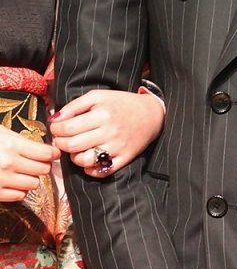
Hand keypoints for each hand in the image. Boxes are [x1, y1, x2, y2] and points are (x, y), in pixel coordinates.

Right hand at [0, 123, 58, 200]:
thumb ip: (19, 139)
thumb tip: (41, 145)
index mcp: (11, 145)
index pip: (45, 153)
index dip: (52, 153)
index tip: (53, 152)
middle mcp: (9, 164)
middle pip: (43, 169)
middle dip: (43, 164)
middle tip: (38, 160)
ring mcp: (2, 181)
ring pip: (34, 184)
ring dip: (31, 177)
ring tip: (23, 171)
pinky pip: (20, 196)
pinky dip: (20, 190)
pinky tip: (12, 181)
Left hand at [50, 89, 164, 176]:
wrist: (151, 114)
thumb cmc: (121, 103)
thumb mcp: (98, 96)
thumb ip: (74, 105)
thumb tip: (54, 119)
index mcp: (102, 114)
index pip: (67, 128)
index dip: (56, 129)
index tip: (56, 128)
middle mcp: (109, 132)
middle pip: (72, 145)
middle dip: (60, 143)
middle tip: (60, 139)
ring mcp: (117, 147)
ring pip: (84, 161)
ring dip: (73, 157)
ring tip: (75, 149)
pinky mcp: (124, 159)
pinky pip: (101, 171)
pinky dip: (90, 170)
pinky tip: (88, 160)